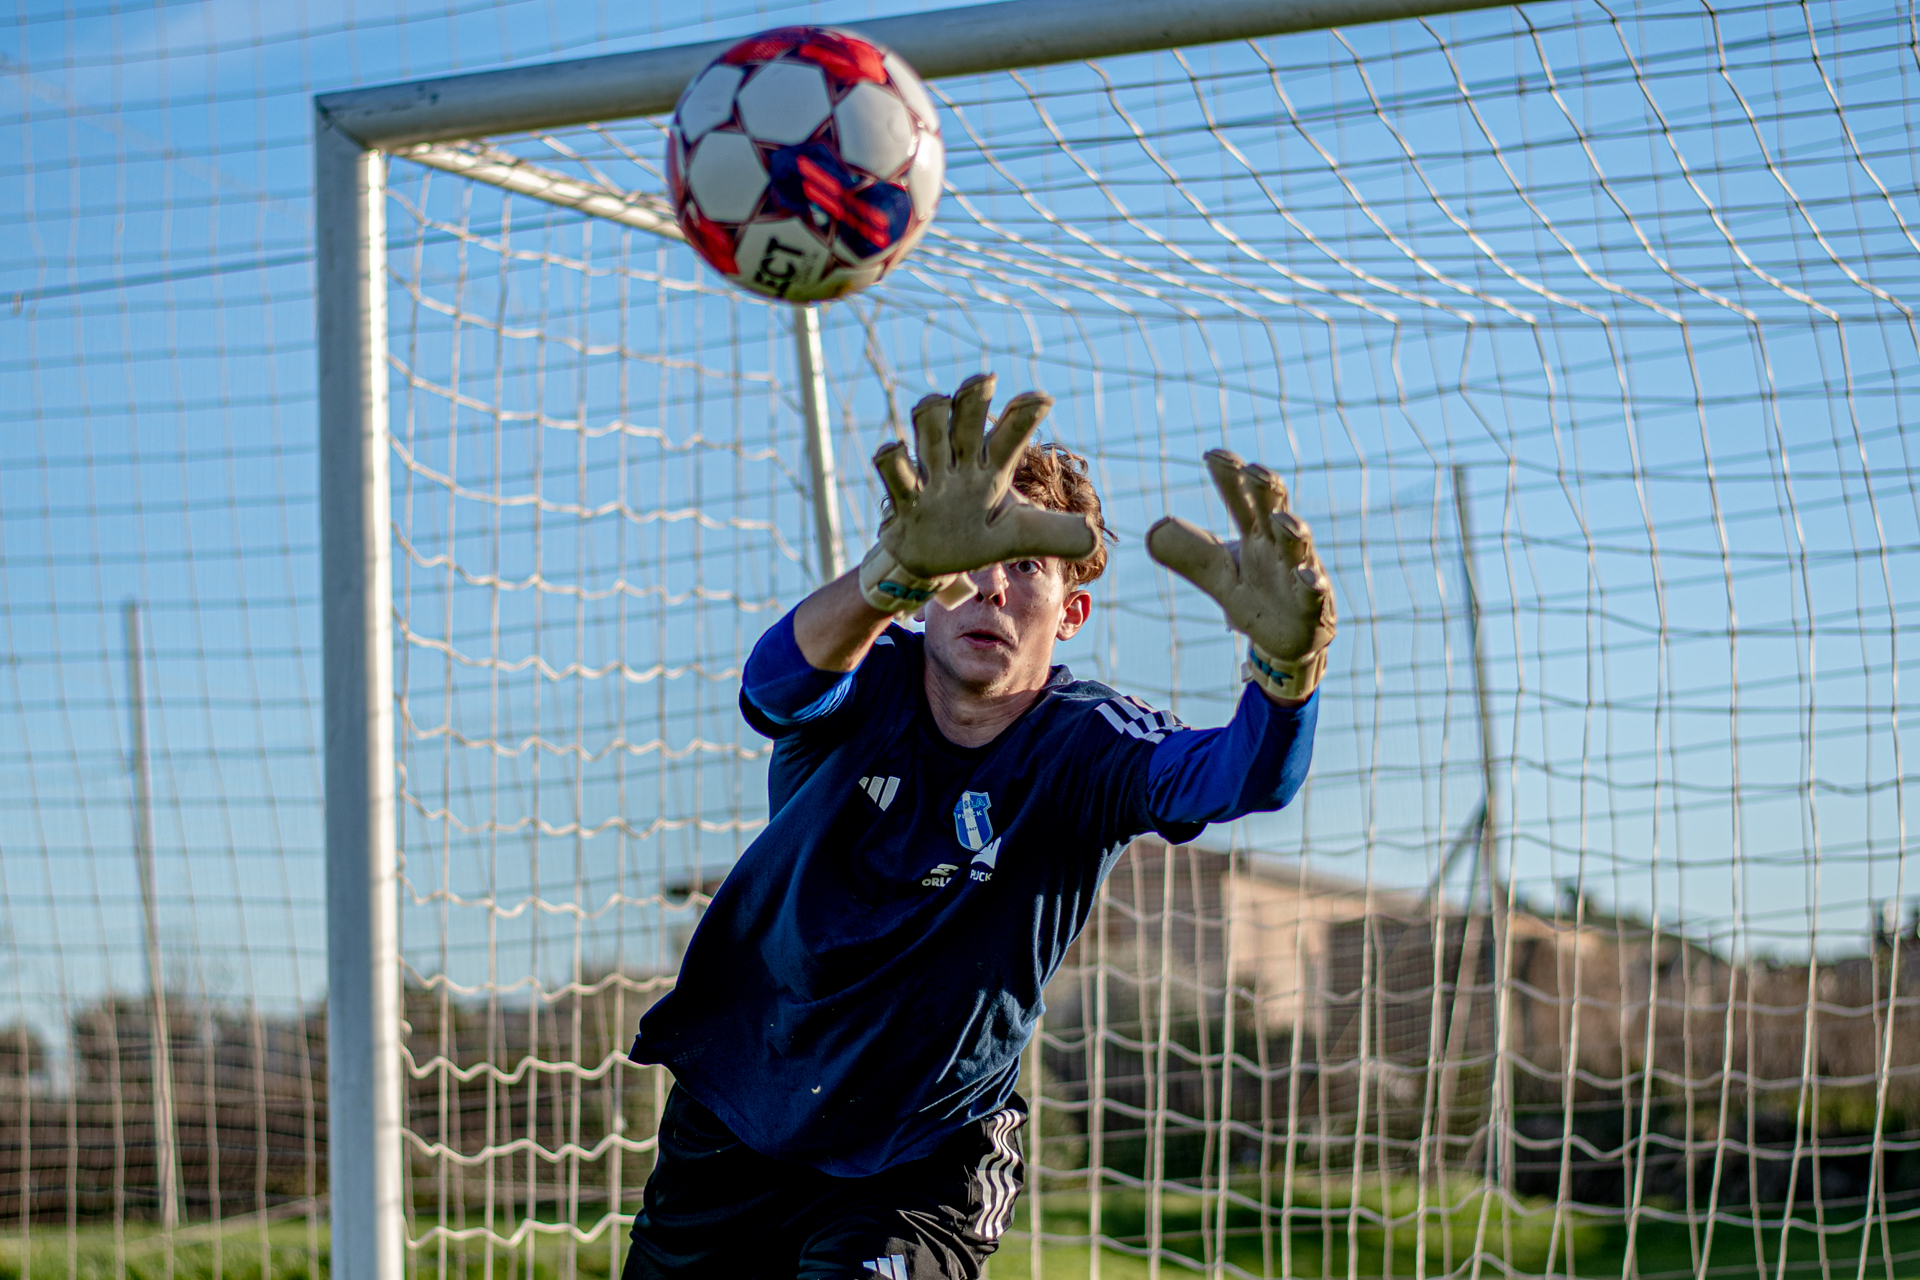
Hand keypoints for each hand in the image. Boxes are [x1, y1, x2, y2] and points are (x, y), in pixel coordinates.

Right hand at [858, 373, 1096, 612]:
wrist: (927, 563)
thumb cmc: (974, 537)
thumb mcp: (1017, 536)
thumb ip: (1052, 534)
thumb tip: (1095, 539)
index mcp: (991, 469)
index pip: (1010, 434)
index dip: (1024, 414)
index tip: (1043, 399)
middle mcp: (960, 464)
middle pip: (966, 418)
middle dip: (973, 396)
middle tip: (985, 380)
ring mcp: (930, 478)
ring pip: (929, 431)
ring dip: (932, 415)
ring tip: (934, 404)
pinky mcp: (904, 500)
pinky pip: (895, 471)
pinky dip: (894, 457)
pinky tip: (896, 449)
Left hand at [1146, 450, 1335, 700]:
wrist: (1286, 640)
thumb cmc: (1256, 595)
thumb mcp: (1217, 576)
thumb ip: (1190, 552)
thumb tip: (1152, 532)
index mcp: (1254, 535)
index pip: (1241, 499)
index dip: (1229, 477)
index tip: (1212, 454)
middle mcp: (1278, 547)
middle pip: (1273, 510)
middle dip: (1265, 489)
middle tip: (1252, 469)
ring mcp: (1298, 572)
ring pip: (1298, 545)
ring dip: (1292, 529)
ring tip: (1280, 517)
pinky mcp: (1312, 604)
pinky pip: (1314, 590)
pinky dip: (1311, 582)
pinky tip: (1306, 575)